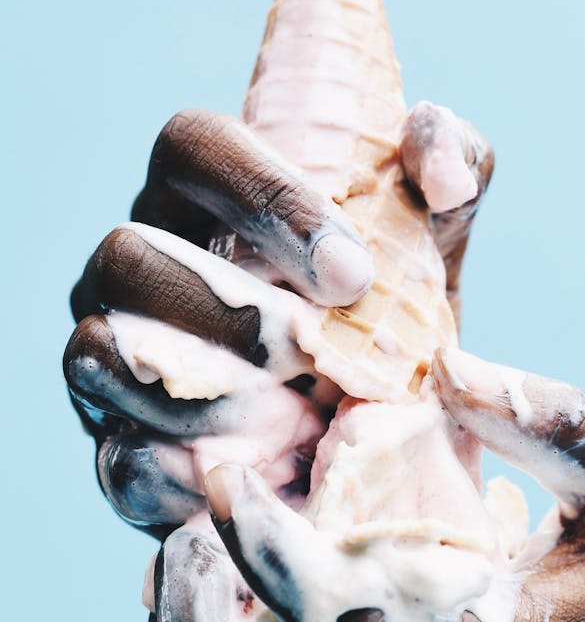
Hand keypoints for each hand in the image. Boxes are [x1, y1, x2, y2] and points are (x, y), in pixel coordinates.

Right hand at [64, 104, 490, 535]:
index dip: (265, 202)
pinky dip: (187, 472)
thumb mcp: (435, 243)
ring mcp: (108, 355)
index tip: (353, 275)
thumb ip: (452, 168)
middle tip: (317, 355)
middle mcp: (133, 264)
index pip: (193, 146)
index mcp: (199, 195)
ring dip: (203, 392)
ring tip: (295, 421)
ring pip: (95, 354)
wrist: (368, 443)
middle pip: (124, 252)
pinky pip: (116, 458)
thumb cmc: (387, 318)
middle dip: (228, 311)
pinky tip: (262, 475)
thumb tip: (433, 146)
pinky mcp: (116, 449)